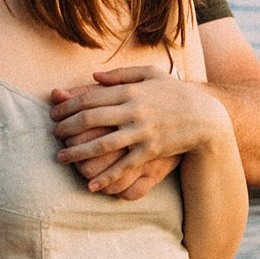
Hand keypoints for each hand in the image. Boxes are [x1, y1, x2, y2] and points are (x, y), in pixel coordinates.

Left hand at [50, 72, 226, 200]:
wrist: (206, 117)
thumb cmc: (176, 93)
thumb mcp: (151, 75)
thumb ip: (121, 74)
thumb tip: (93, 77)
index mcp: (130, 91)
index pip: (89, 98)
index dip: (67, 106)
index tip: (53, 114)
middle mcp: (133, 111)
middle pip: (89, 119)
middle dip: (66, 128)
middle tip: (53, 135)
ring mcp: (141, 132)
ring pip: (101, 144)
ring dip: (77, 153)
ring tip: (61, 158)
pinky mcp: (151, 151)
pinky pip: (123, 166)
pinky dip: (106, 177)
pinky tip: (90, 184)